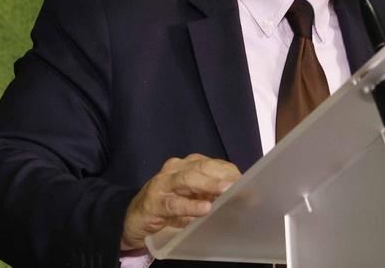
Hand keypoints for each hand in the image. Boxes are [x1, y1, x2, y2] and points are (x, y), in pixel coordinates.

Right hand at [119, 154, 241, 250]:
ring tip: (226, 191)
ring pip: (188, 179)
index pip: (215, 165)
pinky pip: (173, 203)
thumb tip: (244, 202)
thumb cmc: (170, 206)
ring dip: (209, 185)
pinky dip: (190, 206)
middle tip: (241, 186)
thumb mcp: (194, 199)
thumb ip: (214, 196)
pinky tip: (203, 209)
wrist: (134, 218)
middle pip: (203, 168)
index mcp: (190, 165)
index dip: (233, 174)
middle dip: (224, 176)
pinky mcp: (154, 201)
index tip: (250, 186)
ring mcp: (164, 183)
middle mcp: (177, 168)